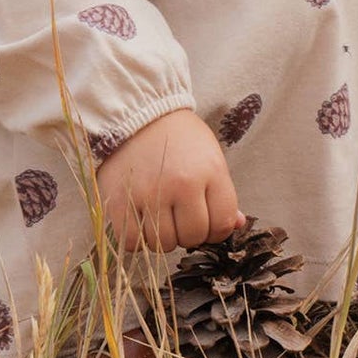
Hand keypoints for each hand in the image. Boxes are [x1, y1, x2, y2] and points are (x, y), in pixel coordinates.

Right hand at [94, 109, 244, 252]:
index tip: (207, 222)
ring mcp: (150, 194)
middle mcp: (182, 184)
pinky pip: (132, 243)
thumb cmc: (180, 138)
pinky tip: (141, 222)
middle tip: (181, 217)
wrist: (139, 114)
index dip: (217, 231)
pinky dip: (137, 240)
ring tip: (160, 217)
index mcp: (210, 171)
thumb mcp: (210, 157)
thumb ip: (223, 194)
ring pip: (163, 244)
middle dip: (190, 233)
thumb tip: (237, 225)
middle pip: (193, 236)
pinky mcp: (119, 201)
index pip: (223, 223)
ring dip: (163, 237)